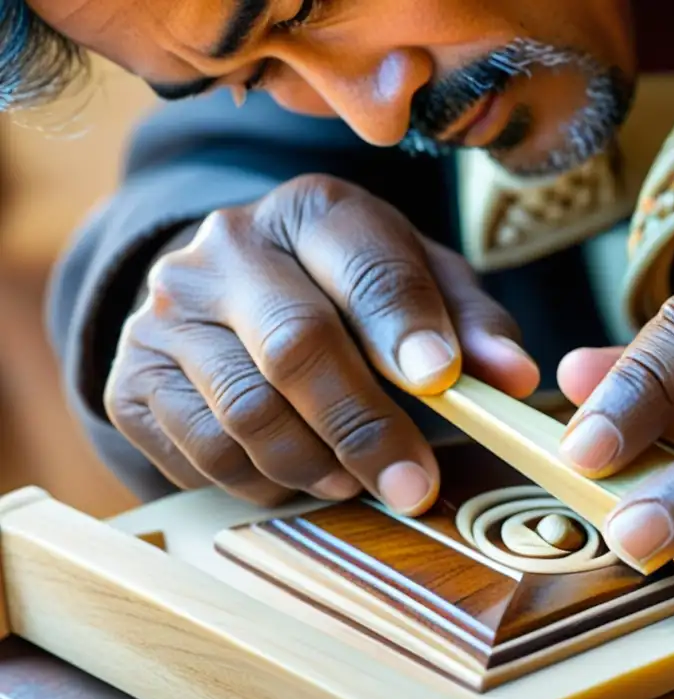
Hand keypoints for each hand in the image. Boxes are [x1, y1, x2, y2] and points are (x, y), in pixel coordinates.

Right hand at [105, 174, 538, 511]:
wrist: (226, 293)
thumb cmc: (343, 289)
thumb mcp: (417, 281)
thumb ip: (471, 322)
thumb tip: (513, 378)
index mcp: (312, 211)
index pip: (364, 265)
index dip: (405, 326)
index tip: (443, 381)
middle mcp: (227, 249)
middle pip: (297, 345)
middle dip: (365, 425)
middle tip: (413, 484)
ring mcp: (167, 313)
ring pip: (247, 413)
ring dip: (316, 464)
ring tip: (354, 480)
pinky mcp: (132, 378)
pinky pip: (202, 453)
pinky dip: (262, 482)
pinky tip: (298, 474)